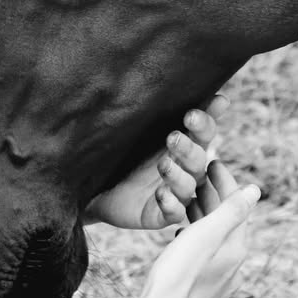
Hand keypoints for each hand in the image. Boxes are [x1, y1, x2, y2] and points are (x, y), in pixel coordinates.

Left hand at [83, 94, 227, 229]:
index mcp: (184, 143)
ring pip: (188, 186)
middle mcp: (184, 168)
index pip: (204, 132)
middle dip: (188, 148)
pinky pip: (174, 213)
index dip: (203, 123)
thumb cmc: (123, 149)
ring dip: (178, 175)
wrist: (94, 183)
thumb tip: (186, 82)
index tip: (191, 114)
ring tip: (163, 164)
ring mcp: (175, 192)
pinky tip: (161, 195)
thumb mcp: (137, 125)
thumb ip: (160, 106)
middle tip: (172, 137)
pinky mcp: (160, 214)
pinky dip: (171, 204)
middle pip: (199, 158)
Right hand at [130, 160, 259, 297]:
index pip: (237, 207)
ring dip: (203, 214)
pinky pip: (203, 254)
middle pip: (226, 222)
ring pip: (213, 238)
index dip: (225, 181)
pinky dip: (195, 236)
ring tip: (186, 197)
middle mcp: (232, 267)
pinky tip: (181, 234)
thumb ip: (231, 212)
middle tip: (196, 173)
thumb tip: (256, 190)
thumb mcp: (206, 235)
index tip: (210, 160)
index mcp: (236, 250)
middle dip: (213, 196)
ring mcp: (216, 280)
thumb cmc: (179, 274)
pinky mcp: (199, 288)